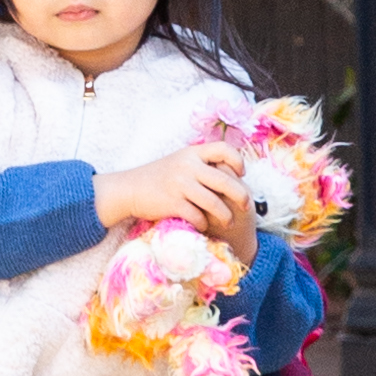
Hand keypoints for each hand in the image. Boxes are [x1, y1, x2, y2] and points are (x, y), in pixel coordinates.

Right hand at [96, 143, 260, 266]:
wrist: (130, 189)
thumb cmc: (158, 177)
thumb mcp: (179, 161)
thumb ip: (200, 163)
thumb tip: (230, 172)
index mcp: (192, 153)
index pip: (223, 149)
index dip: (237, 160)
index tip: (240, 174)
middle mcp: (188, 166)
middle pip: (226, 181)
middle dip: (241, 196)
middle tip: (246, 206)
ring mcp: (180, 184)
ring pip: (215, 203)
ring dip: (225, 216)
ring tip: (228, 222)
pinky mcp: (173, 203)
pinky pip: (198, 216)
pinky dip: (204, 224)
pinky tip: (204, 226)